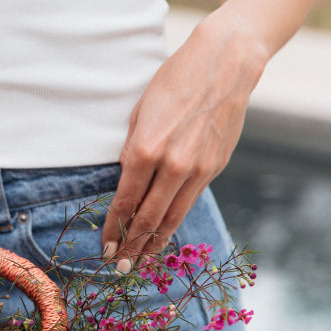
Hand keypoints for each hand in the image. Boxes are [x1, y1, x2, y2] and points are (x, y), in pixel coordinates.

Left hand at [102, 13, 267, 270]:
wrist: (225, 63)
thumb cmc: (173, 83)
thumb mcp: (139, 115)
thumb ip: (132, 152)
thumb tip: (127, 184)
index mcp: (145, 150)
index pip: (124, 202)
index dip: (114, 229)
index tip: (105, 248)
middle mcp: (171, 165)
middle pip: (147, 218)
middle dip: (131, 246)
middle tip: (119, 267)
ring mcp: (196, 169)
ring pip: (171, 218)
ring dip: (153, 244)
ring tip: (140, 262)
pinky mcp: (215, 168)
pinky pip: (189, 203)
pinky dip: (174, 223)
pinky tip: (164, 236)